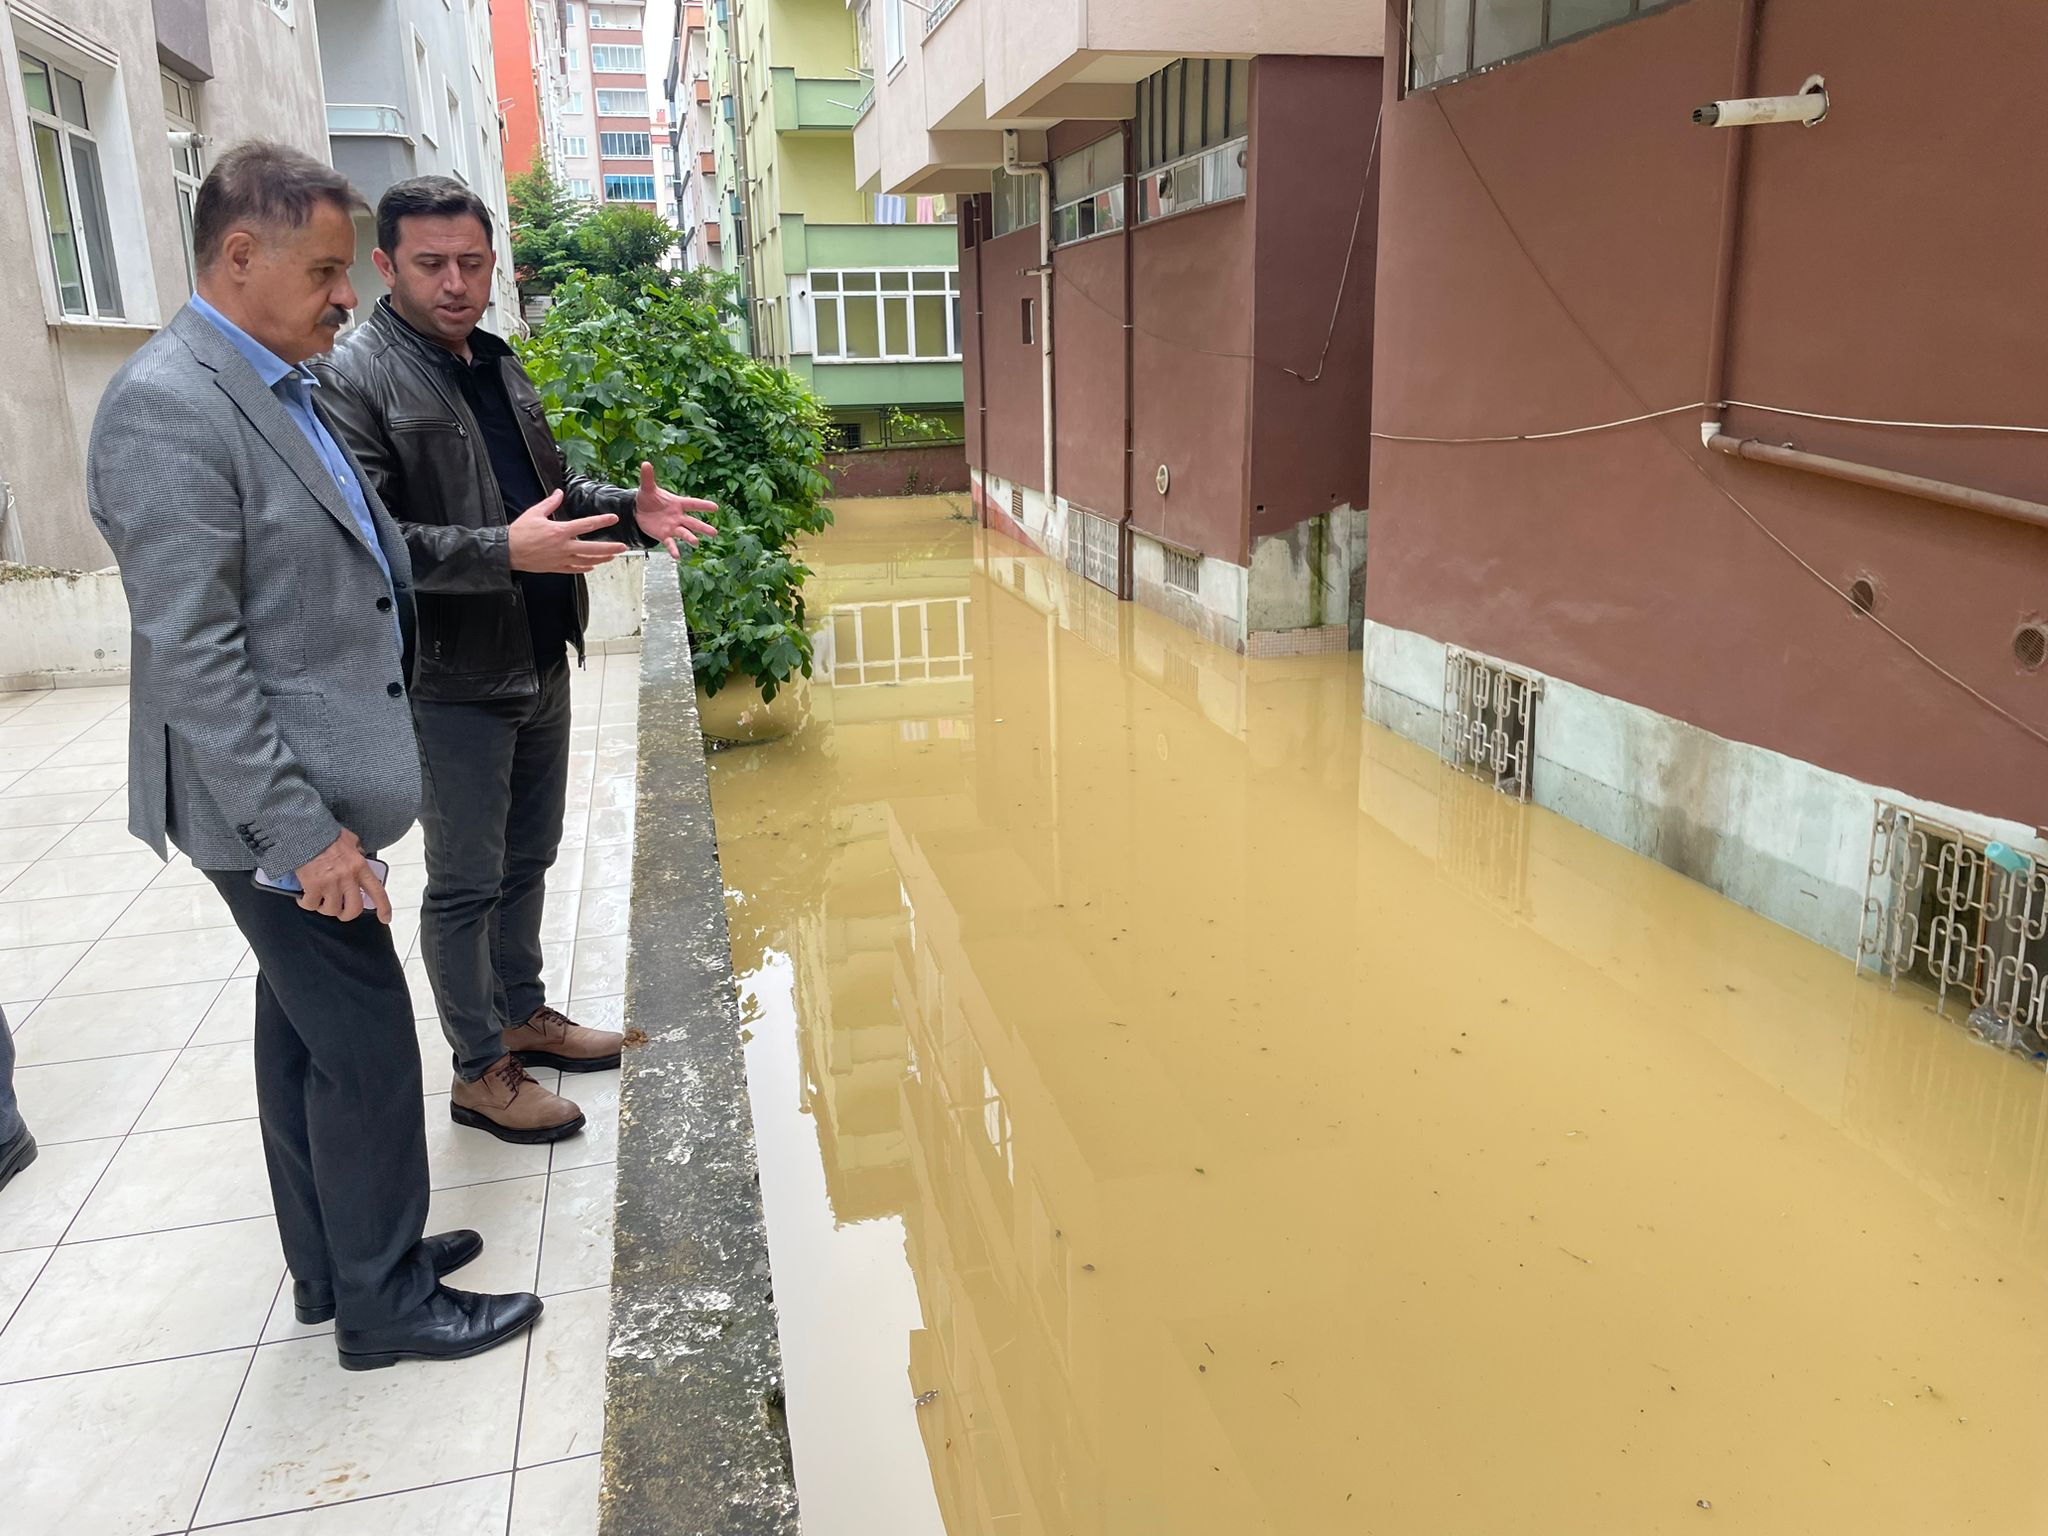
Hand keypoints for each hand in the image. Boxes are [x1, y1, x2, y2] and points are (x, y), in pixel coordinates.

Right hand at [294, 829, 391, 923]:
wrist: (306, 833)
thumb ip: (357, 849)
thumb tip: (360, 853)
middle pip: (354, 909)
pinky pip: (311, 905)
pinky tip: (305, 897)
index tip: (385, 918)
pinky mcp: (313, 886)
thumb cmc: (326, 835)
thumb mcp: (349, 839)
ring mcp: (330, 883)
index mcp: (360, 867)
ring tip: (320, 900)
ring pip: (331, 910)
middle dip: (347, 914)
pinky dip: (307, 904)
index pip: (378, 891)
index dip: (384, 908)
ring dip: (325, 908)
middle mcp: (347, 877)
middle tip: (340, 910)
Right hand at [507, 489, 628, 573]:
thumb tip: (559, 493)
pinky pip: (574, 569)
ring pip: (586, 561)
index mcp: (560, 531)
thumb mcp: (534, 513)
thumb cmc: (519, 532)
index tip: (613, 519)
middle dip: (610, 548)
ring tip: (613, 556)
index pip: (586, 525)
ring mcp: (560, 559)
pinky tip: (592, 566)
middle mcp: (563, 546)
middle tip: (623, 547)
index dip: (602, 521)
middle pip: (592, 548)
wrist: (507, 551)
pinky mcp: (555, 568)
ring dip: (601, 559)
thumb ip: (550, 503)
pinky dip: (585, 568)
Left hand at [634, 462, 717, 559]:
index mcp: (677, 503)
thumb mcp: (647, 488)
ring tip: (696, 543)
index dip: (703, 505)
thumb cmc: (648, 499)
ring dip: (690, 538)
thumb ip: (648, 477)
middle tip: (715, 533)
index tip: (715, 508)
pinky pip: (670, 543)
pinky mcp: (665, 536)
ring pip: (684, 533)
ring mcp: (673, 527)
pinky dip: (674, 550)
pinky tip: (677, 557)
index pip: (692, 504)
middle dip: (703, 527)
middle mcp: (678, 517)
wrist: (639, 512)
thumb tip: (645, 463)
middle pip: (693, 522)